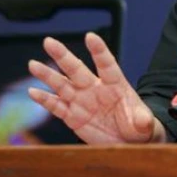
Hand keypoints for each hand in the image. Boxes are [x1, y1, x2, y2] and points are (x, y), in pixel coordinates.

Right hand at [28, 32, 165, 144]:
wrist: (128, 141)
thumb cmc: (138, 126)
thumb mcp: (144, 124)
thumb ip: (142, 120)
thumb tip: (144, 121)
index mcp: (115, 84)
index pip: (106, 63)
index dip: (99, 50)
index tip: (90, 36)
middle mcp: (95, 88)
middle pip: (77, 69)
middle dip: (62, 56)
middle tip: (48, 41)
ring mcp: (82, 101)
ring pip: (62, 85)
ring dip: (48, 75)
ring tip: (33, 64)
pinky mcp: (73, 116)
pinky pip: (57, 106)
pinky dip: (45, 100)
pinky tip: (33, 92)